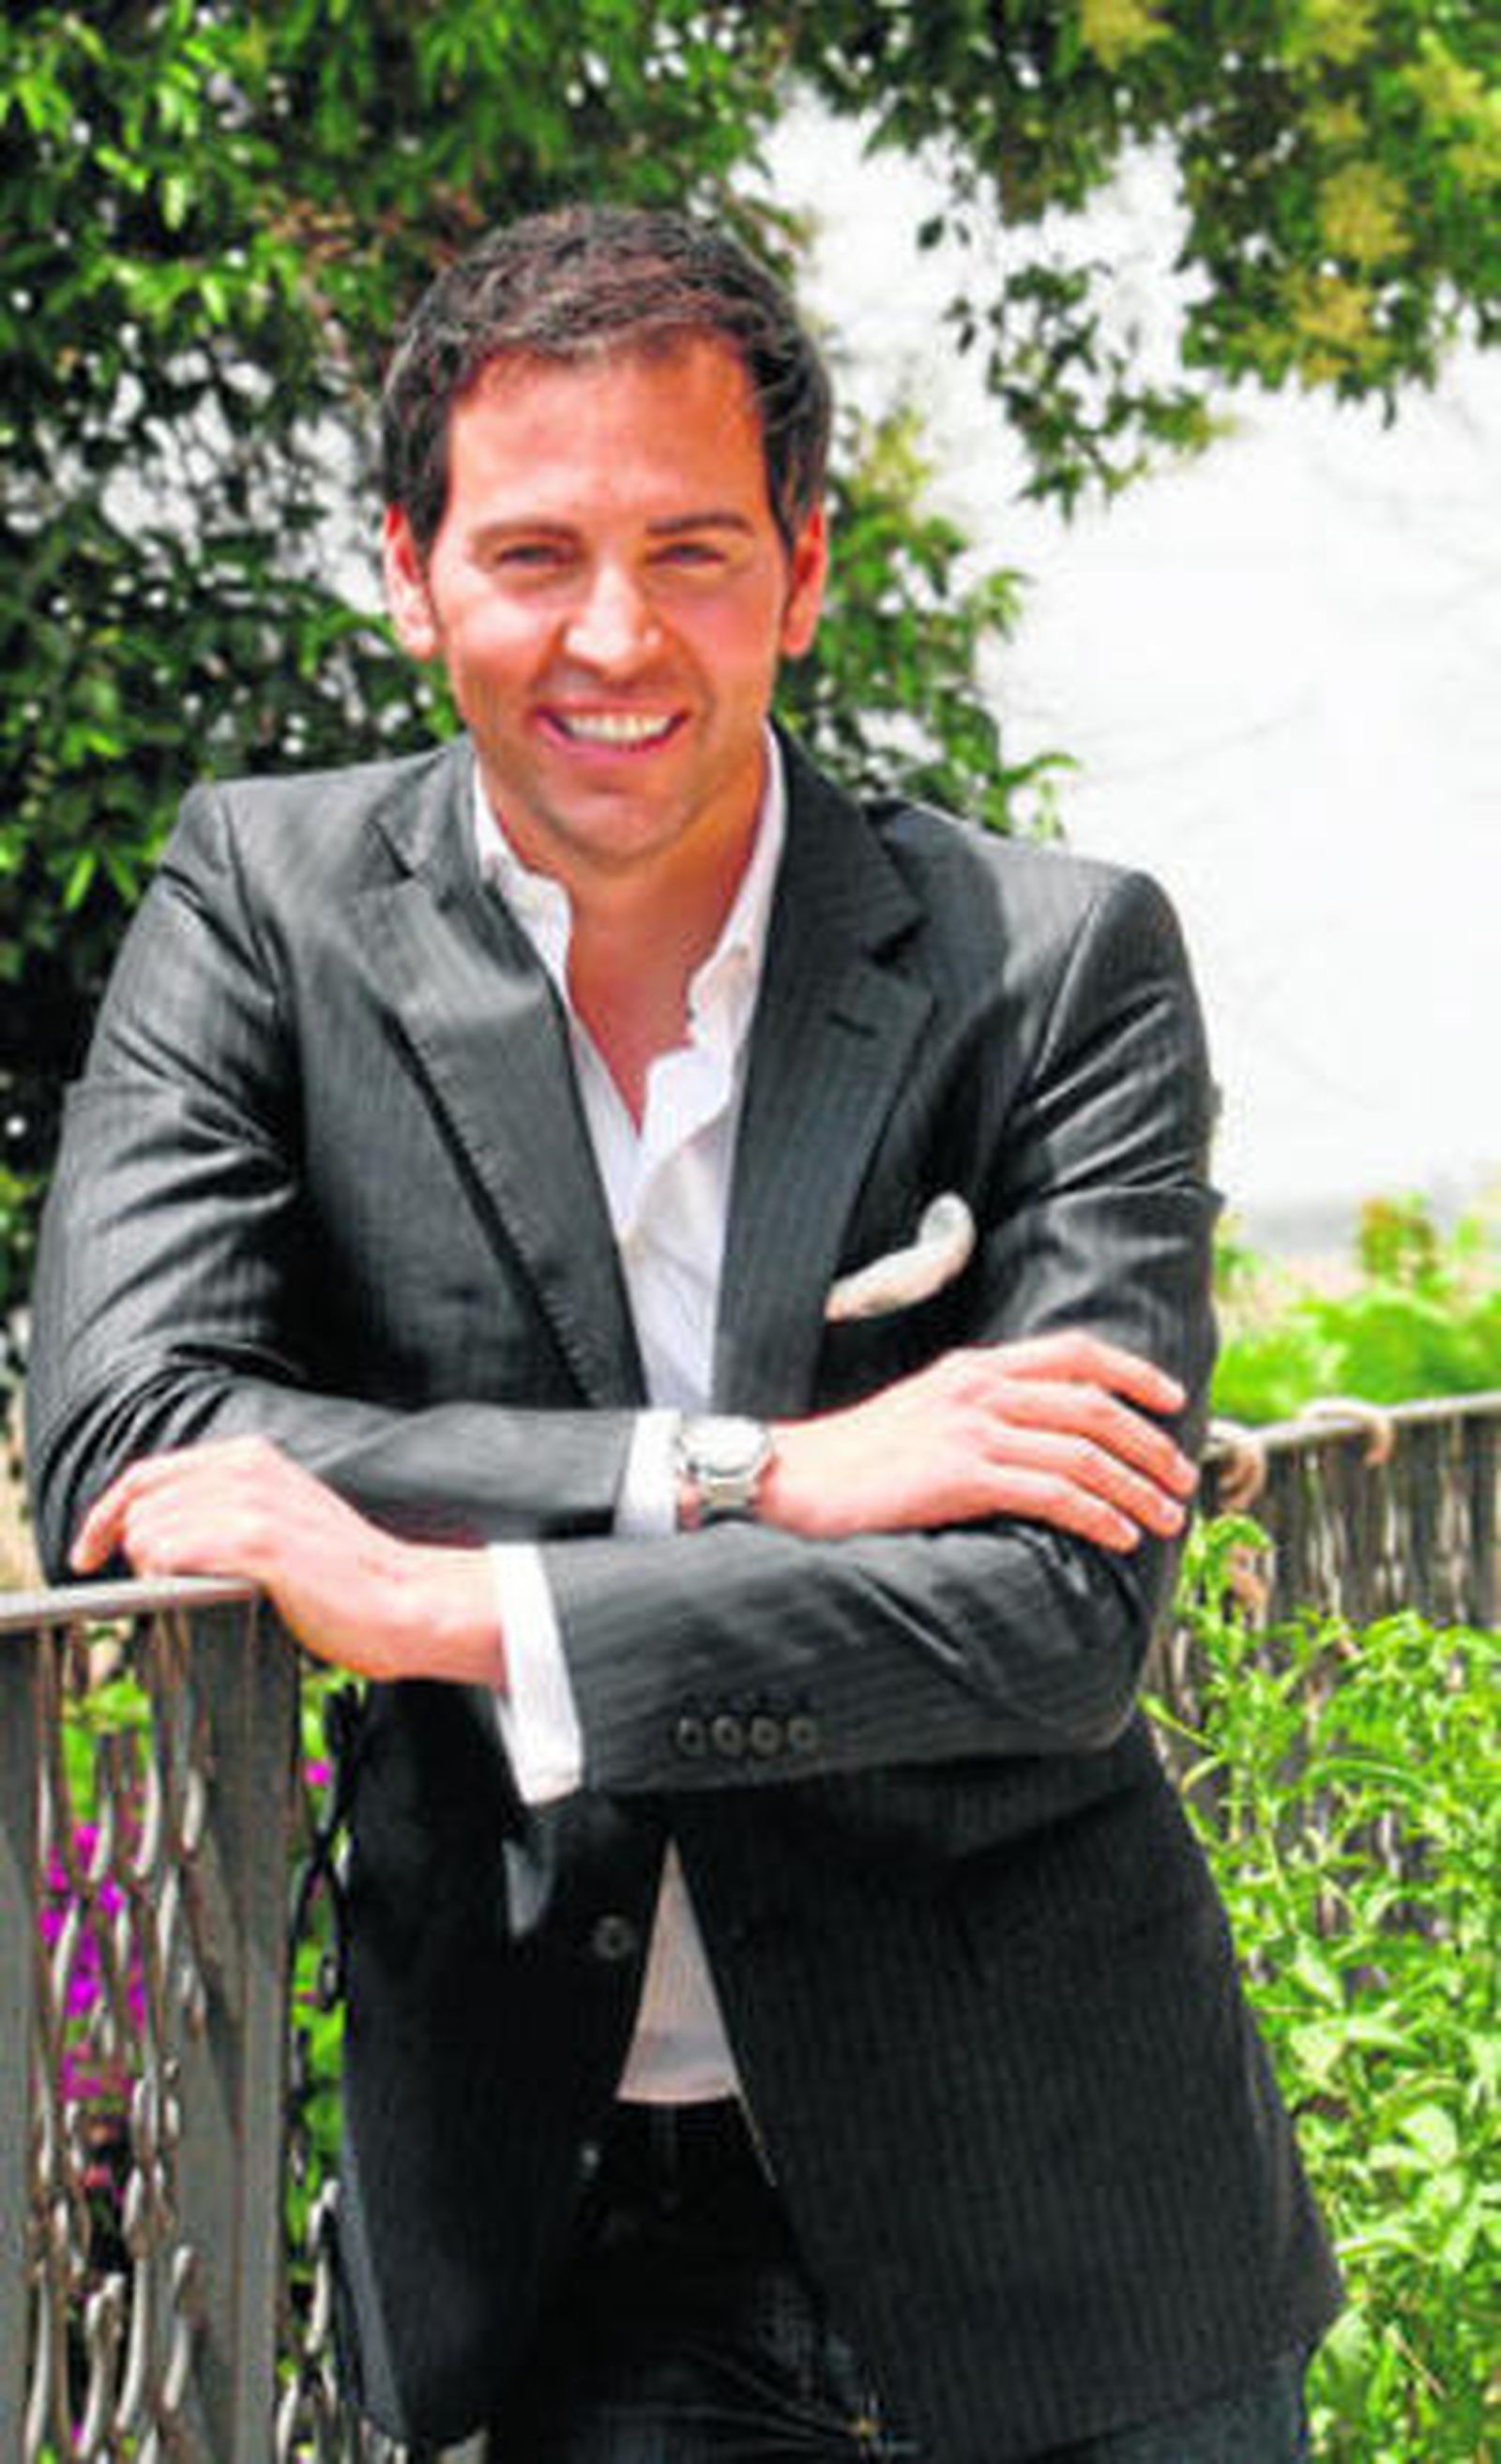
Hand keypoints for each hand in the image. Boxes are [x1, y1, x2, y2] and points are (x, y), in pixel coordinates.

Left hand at [70, 1437, 502, 1684]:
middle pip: (140, 1502)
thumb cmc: (344, 1577)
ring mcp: (253, 1502)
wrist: (402, 1600)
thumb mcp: (279, 1521)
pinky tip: (192, 1595)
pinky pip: (175, 1551)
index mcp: (252, 1458)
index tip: (88, 1551)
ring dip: (149, 1569)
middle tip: (140, 1589)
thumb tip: (158, 1537)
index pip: (147, 1474)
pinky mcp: (259, 1542)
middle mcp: (248, 1468)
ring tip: (182, 1595)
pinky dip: (165, 1577)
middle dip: (127, 1550)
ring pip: (150, 1529)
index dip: (105, 1515)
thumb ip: (226, 1513)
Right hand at [761, 1331, 1196, 1548]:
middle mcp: (978, 1389)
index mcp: (973, 1368)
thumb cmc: (854, 1460)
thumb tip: (1038, 1443)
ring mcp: (970, 1429)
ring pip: (1082, 1452)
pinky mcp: (959, 1474)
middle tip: (1180, 1478)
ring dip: (1134, 1488)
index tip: (1173, 1400)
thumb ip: (979, 1415)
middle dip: (1149, 1443)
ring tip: (1162, 1518)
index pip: (1073, 1353)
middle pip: (1093, 1405)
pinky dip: (1095, 1514)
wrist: (789, 1476)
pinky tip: (1116, 1535)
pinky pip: (1051, 1492)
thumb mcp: (923, 1415)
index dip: (1133, 1372)